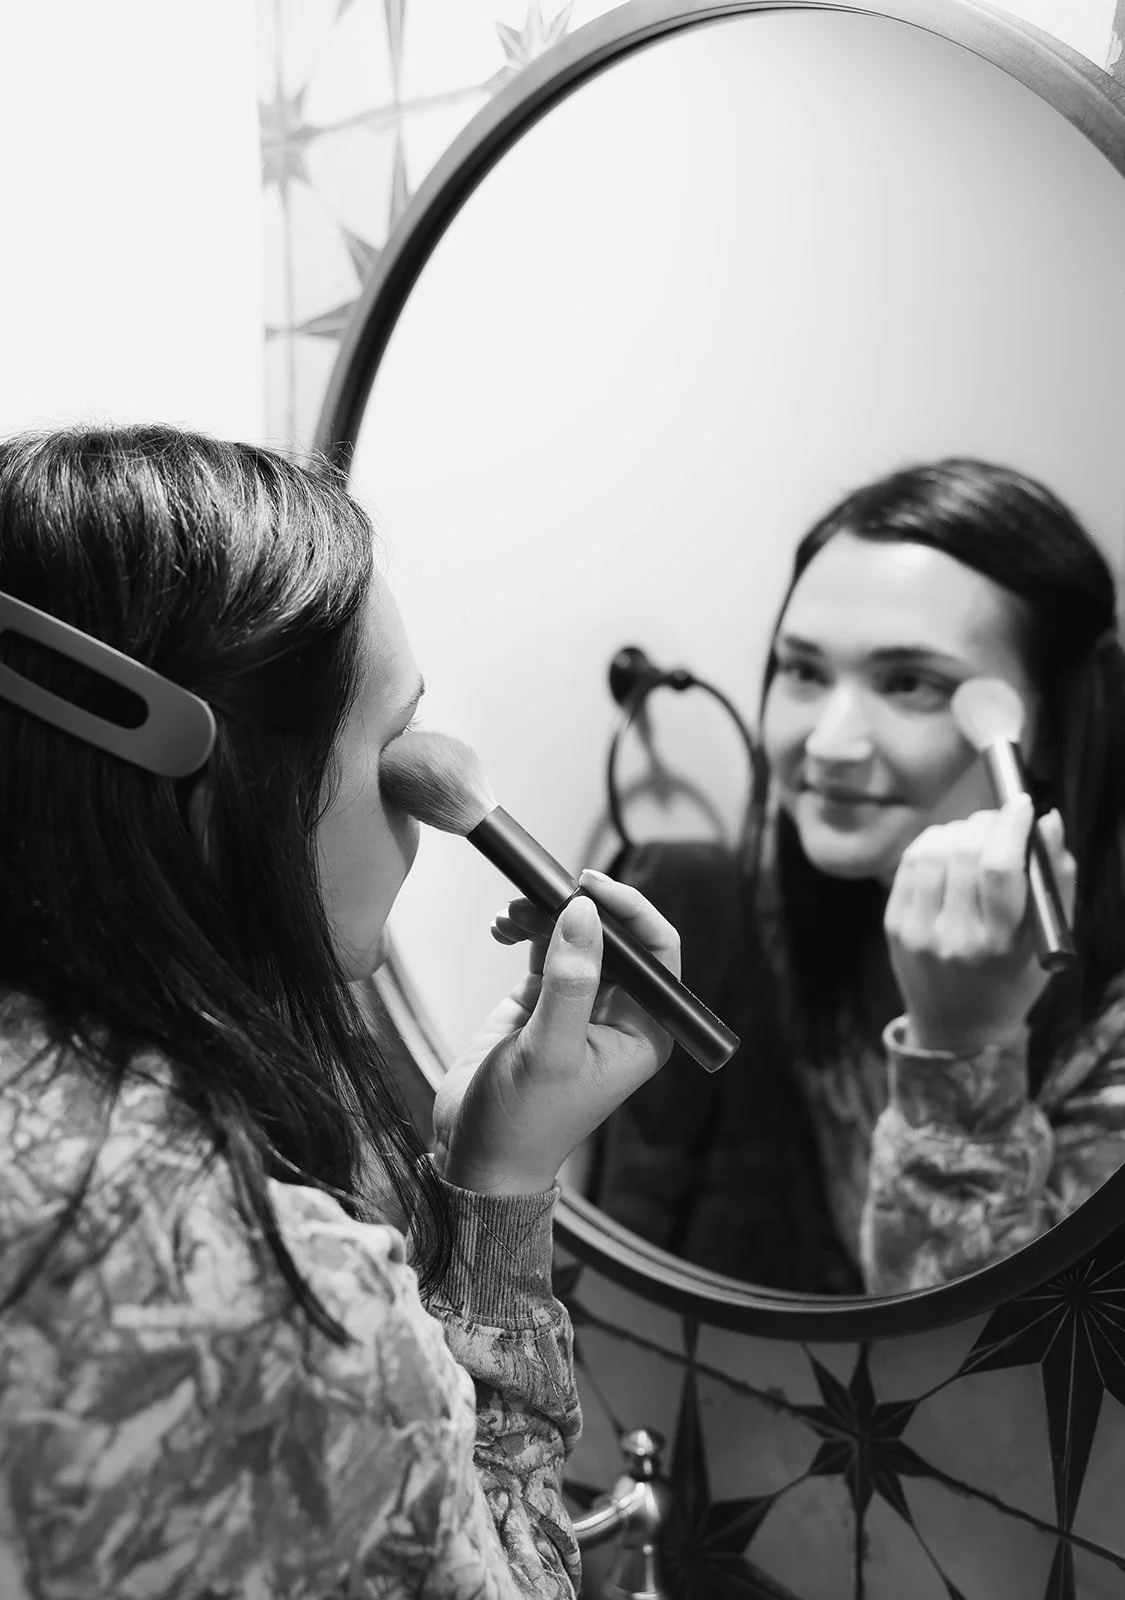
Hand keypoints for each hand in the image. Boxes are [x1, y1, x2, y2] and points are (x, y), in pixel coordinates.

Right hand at [433, 869, 678, 1195]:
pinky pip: (544, 946)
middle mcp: (619, 1013)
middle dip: (577, 907)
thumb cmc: (523, 1124)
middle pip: (614, 934)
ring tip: (510, 916)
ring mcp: (579, 1003)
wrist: (476, 1156)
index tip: (588, 886)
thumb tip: (584, 912)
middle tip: (538, 893)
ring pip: (576, 933)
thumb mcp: (549, 1052)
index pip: (656, 951)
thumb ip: (570, 980)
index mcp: (643, 1030)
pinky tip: (501, 930)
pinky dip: (525, 928)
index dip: (630, 910)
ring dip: (544, 913)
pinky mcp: (542, 1000)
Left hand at [884, 796, 1075, 1052]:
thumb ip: (1055, 878)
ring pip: (933, 849)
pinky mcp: (894, 923)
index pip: (999, 868)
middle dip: (987, 822)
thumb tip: (1046, 820)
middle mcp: (953, 938)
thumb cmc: (1013, 977)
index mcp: (999, 944)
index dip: (1011, 826)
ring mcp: (917, 930)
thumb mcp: (1046, 938)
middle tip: (1001, 821)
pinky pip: (910, 861)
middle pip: (964, 852)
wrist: (958, 1025)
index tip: (1023, 804)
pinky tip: (950, 849)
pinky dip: (933, 842)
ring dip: (959, 829)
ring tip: (977, 838)